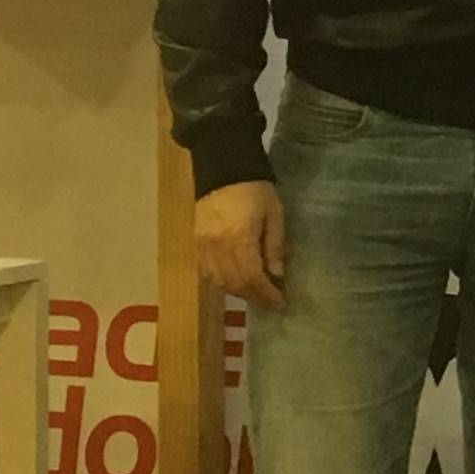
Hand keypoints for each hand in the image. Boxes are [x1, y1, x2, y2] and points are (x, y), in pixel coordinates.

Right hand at [195, 181, 286, 309]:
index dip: (266, 295)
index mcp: (238, 238)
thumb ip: (275, 246)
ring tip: (256, 292)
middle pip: (234, 284)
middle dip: (254, 296)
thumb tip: (277, 275)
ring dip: (238, 292)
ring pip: (218, 282)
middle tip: (271, 302)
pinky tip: (236, 281)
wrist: (222, 169)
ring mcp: (202, 246)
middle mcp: (216, 246)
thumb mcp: (274, 215)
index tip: (280, 304)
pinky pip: (207, 272)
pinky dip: (222, 282)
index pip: (251, 277)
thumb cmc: (255, 190)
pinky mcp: (194, 243)